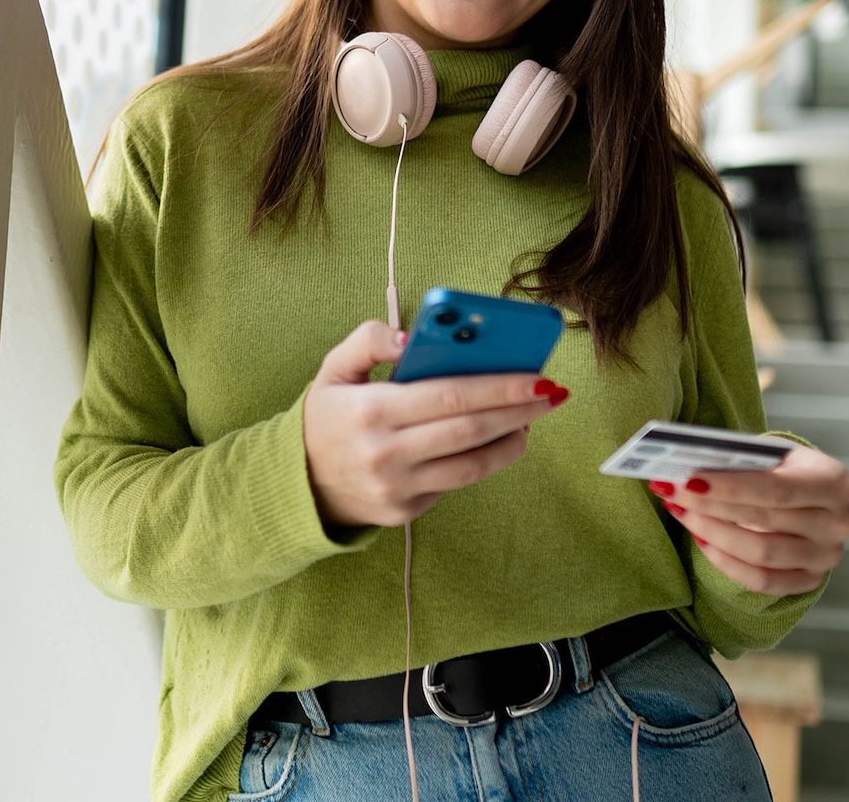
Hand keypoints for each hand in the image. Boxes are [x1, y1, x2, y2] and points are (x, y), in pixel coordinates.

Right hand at [302, 320, 567, 527]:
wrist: (299, 484)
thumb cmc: (325, 418)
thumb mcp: (333, 370)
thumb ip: (367, 341)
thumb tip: (409, 337)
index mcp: (371, 410)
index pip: (450, 396)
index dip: (499, 386)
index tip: (536, 375)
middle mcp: (386, 453)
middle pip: (470, 431)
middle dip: (518, 410)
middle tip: (549, 394)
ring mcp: (397, 488)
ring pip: (472, 466)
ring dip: (511, 441)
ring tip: (530, 419)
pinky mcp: (405, 511)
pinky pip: (454, 484)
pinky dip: (482, 461)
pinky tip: (498, 441)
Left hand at [653, 443, 848, 595]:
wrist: (807, 494)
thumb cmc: (782, 468)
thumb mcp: (772, 454)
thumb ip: (741, 460)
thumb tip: (691, 468)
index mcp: (834, 481)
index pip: (777, 489)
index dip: (730, 488)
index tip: (689, 481)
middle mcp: (839, 522)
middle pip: (764, 520)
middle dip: (710, 506)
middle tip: (672, 491)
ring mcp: (827, 556)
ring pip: (760, 553)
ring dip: (711, 532)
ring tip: (680, 511)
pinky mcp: (810, 580)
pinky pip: (762, 581)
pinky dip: (725, 562)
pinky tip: (700, 539)